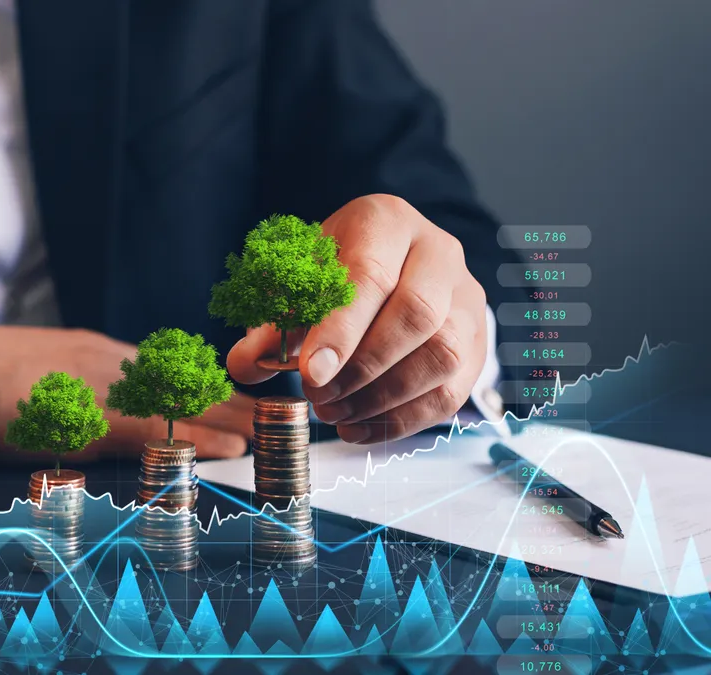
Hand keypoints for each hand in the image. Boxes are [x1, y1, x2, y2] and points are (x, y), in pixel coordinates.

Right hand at [0, 314, 253, 461]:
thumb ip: (70, 399)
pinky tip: (230, 449)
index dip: (212, 390)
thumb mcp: (30, 384)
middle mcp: (103, 362)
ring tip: (277, 432)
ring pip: (179, 402)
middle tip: (284, 415)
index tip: (252, 402)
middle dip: (236, 400)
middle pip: (186, 381)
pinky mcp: (77, 411)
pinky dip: (196, 439)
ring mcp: (92, 383)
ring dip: (232, 419)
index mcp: (92, 356)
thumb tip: (97, 423)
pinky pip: (151, 427)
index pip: (168, 373)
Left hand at [227, 195, 486, 442]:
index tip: (309, 373)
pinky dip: (402, 419)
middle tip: (319, 396)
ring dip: (383, 397)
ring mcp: (466, 297)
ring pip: (442, 355)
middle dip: (363, 367)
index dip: (340, 331)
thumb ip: (270, 323)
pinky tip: (359, 428)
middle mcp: (438, 252)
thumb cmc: (335, 273)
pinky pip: (451, 390)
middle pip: (417, 314)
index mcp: (386, 222)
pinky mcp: (477, 342)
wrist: (391, 264)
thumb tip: (245, 364)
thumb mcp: (297, 283)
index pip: (370, 276)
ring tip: (335, 413)